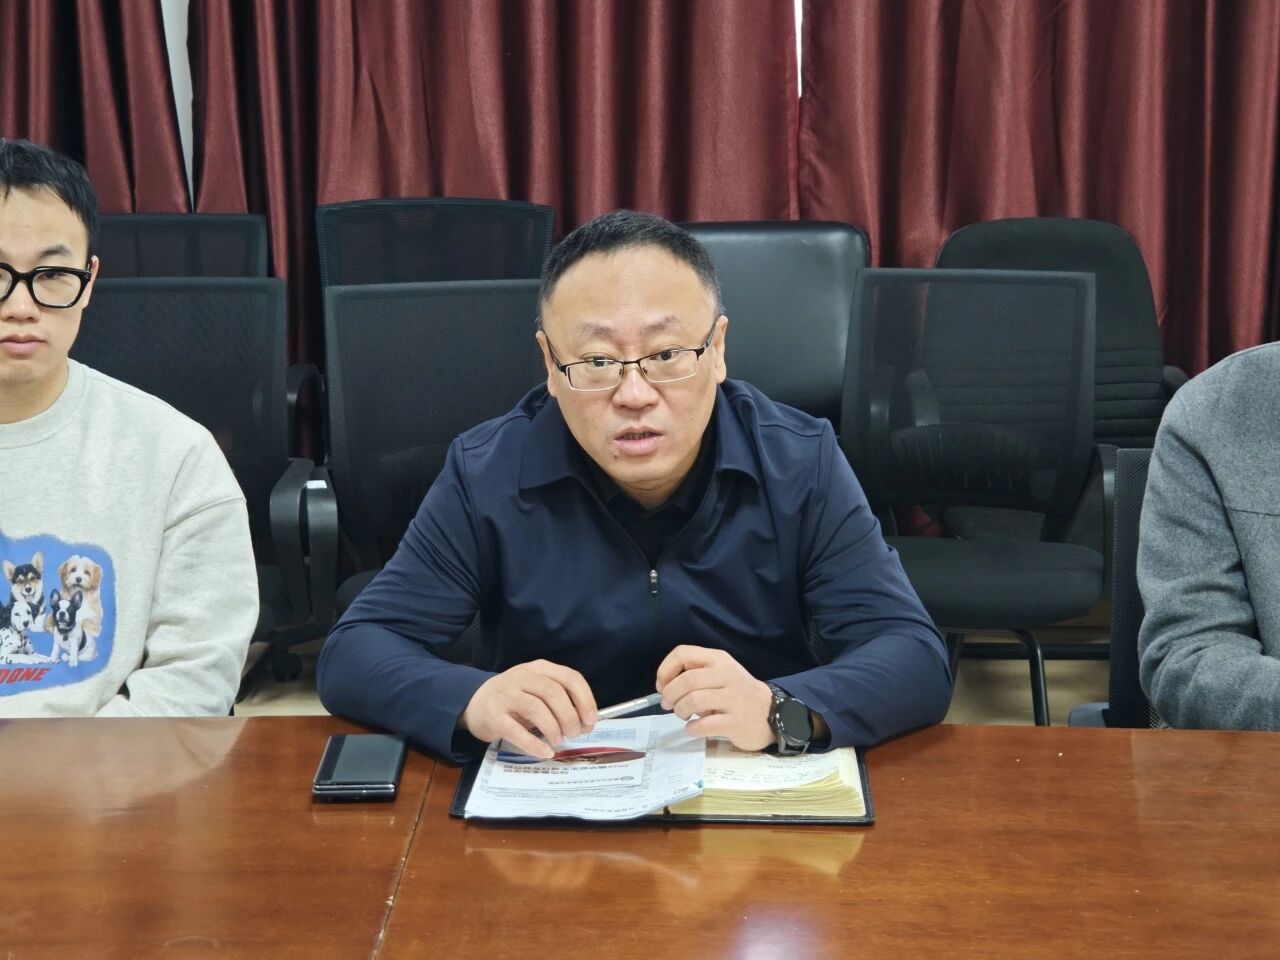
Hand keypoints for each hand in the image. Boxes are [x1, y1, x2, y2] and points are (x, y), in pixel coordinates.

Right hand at [460, 660, 597, 758]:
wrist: (474, 702)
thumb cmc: (513, 698)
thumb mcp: (536, 690)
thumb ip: (560, 701)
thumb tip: (585, 722)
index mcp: (539, 669)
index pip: (569, 677)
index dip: (584, 699)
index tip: (590, 719)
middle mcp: (522, 677)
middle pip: (553, 692)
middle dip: (569, 716)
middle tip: (574, 734)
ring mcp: (506, 695)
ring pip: (536, 708)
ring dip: (553, 728)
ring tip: (558, 740)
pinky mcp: (494, 716)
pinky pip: (517, 731)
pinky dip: (534, 744)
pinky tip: (545, 752)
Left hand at [655, 645, 773, 751]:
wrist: (770, 713)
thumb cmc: (736, 693)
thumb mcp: (719, 673)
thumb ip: (694, 674)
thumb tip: (664, 687)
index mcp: (718, 659)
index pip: (683, 654)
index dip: (665, 670)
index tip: (662, 686)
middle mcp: (726, 675)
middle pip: (686, 680)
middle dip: (670, 695)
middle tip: (669, 705)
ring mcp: (733, 698)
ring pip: (694, 700)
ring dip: (680, 710)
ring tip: (683, 716)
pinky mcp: (736, 721)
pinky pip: (705, 724)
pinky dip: (692, 728)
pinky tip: (694, 728)